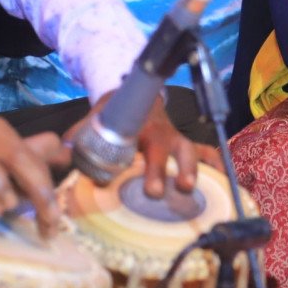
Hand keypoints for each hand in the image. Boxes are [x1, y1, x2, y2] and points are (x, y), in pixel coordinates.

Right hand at [0, 112, 70, 238]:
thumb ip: (15, 166)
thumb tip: (58, 161)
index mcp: (5, 133)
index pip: (46, 153)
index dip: (55, 181)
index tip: (57, 215)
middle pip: (37, 161)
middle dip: (50, 196)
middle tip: (53, 228)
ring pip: (21, 161)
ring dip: (37, 193)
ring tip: (44, 222)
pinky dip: (1, 184)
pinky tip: (7, 206)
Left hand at [77, 93, 220, 198]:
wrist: (141, 95)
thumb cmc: (118, 112)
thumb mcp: (97, 116)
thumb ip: (81, 132)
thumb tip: (63, 148)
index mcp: (138, 126)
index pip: (133, 142)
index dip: (123, 160)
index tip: (111, 180)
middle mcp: (162, 133)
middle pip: (165, 150)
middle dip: (160, 170)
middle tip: (154, 192)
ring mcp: (177, 139)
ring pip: (190, 151)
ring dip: (191, 169)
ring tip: (188, 189)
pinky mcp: (187, 144)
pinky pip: (206, 152)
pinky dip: (216, 164)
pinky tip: (224, 180)